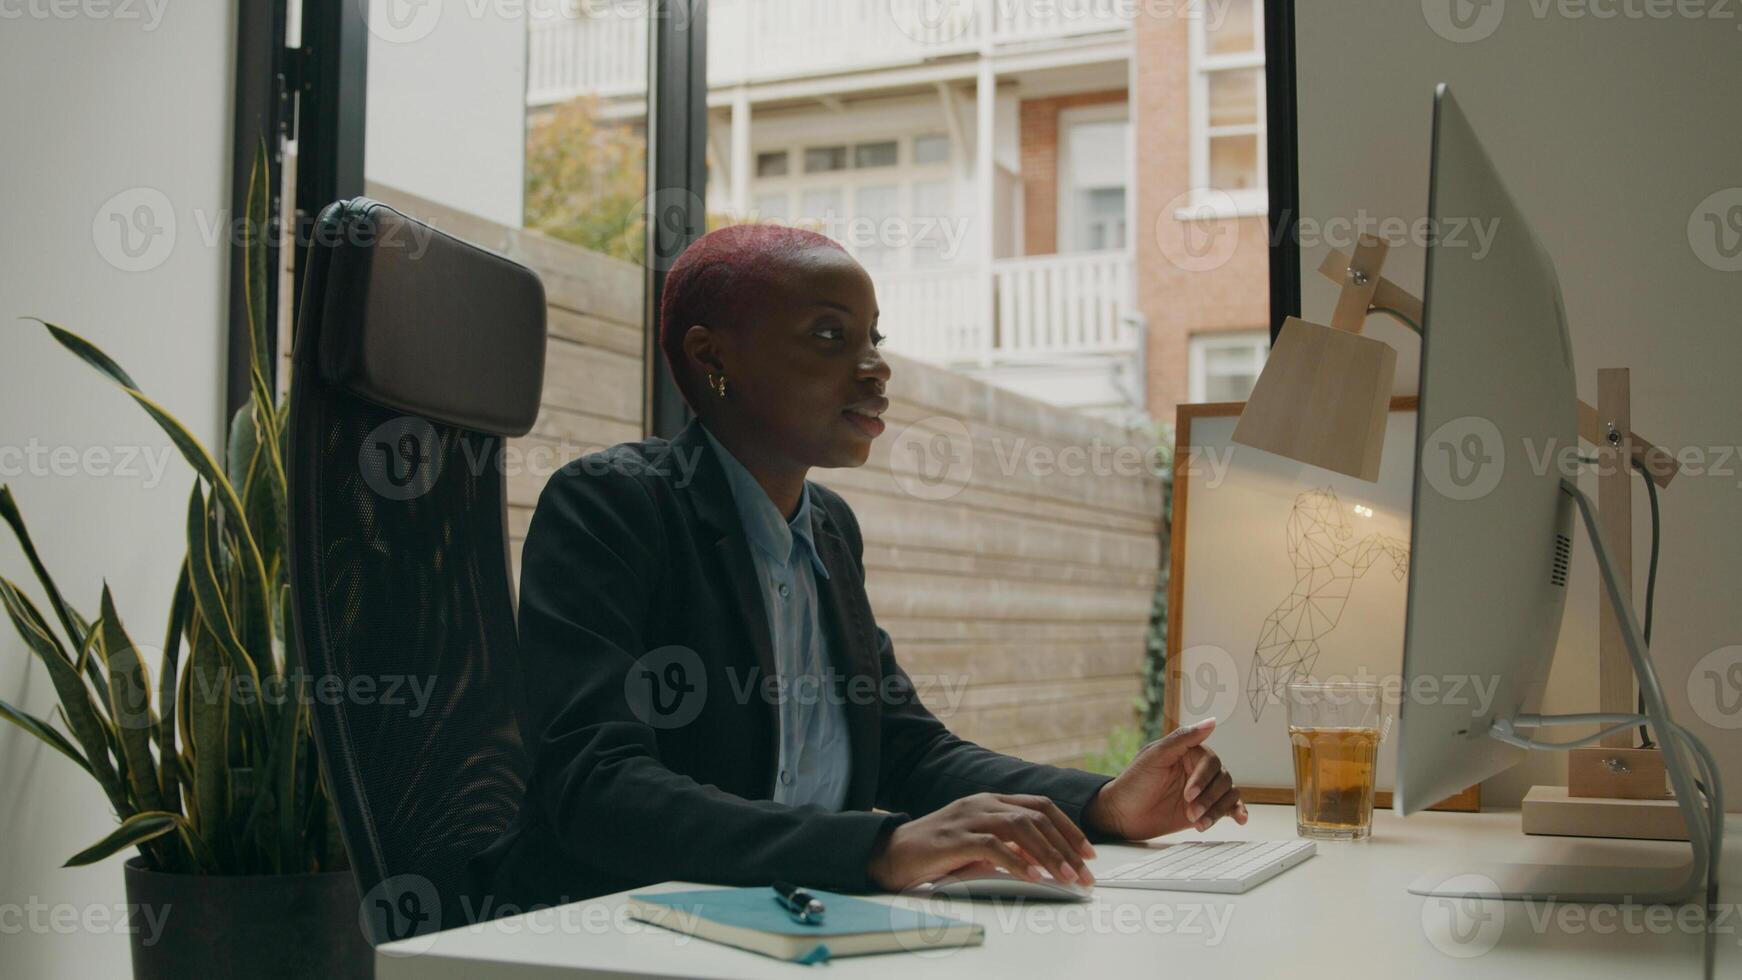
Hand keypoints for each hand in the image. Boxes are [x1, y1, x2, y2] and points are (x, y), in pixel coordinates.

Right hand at [865, 793, 1097, 891]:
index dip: (1069, 827)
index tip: (1089, 853)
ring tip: (1067, 877)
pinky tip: (1034, 876)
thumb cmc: (936, 852)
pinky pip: (994, 846)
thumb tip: (1041, 861)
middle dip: (1067, 846)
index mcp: (990, 801)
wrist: (892, 853)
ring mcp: (968, 817)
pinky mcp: (955, 837)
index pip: (1040, 806)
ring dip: (1049, 854)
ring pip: (1021, 828)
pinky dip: (1018, 862)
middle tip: (1085, 873)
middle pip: (1036, 816)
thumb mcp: (977, 845)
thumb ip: (1006, 846)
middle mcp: (982, 803)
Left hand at [1083, 718, 1247, 839]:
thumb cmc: (1133, 783)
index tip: (1188, 794)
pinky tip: (1239, 819)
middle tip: (1190, 812)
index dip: (1202, 778)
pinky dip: (1236, 811)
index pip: (1210, 762)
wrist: (1121, 815)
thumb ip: (1183, 738)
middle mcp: (1198, 769)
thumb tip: (1212, 721)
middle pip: (1223, 779)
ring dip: (1217, 809)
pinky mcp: (1205, 809)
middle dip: (1208, 798)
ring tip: (1199, 823)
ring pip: (1227, 794)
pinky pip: (1228, 807)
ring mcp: (1202, 790)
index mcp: (1188, 752)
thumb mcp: (1155, 757)